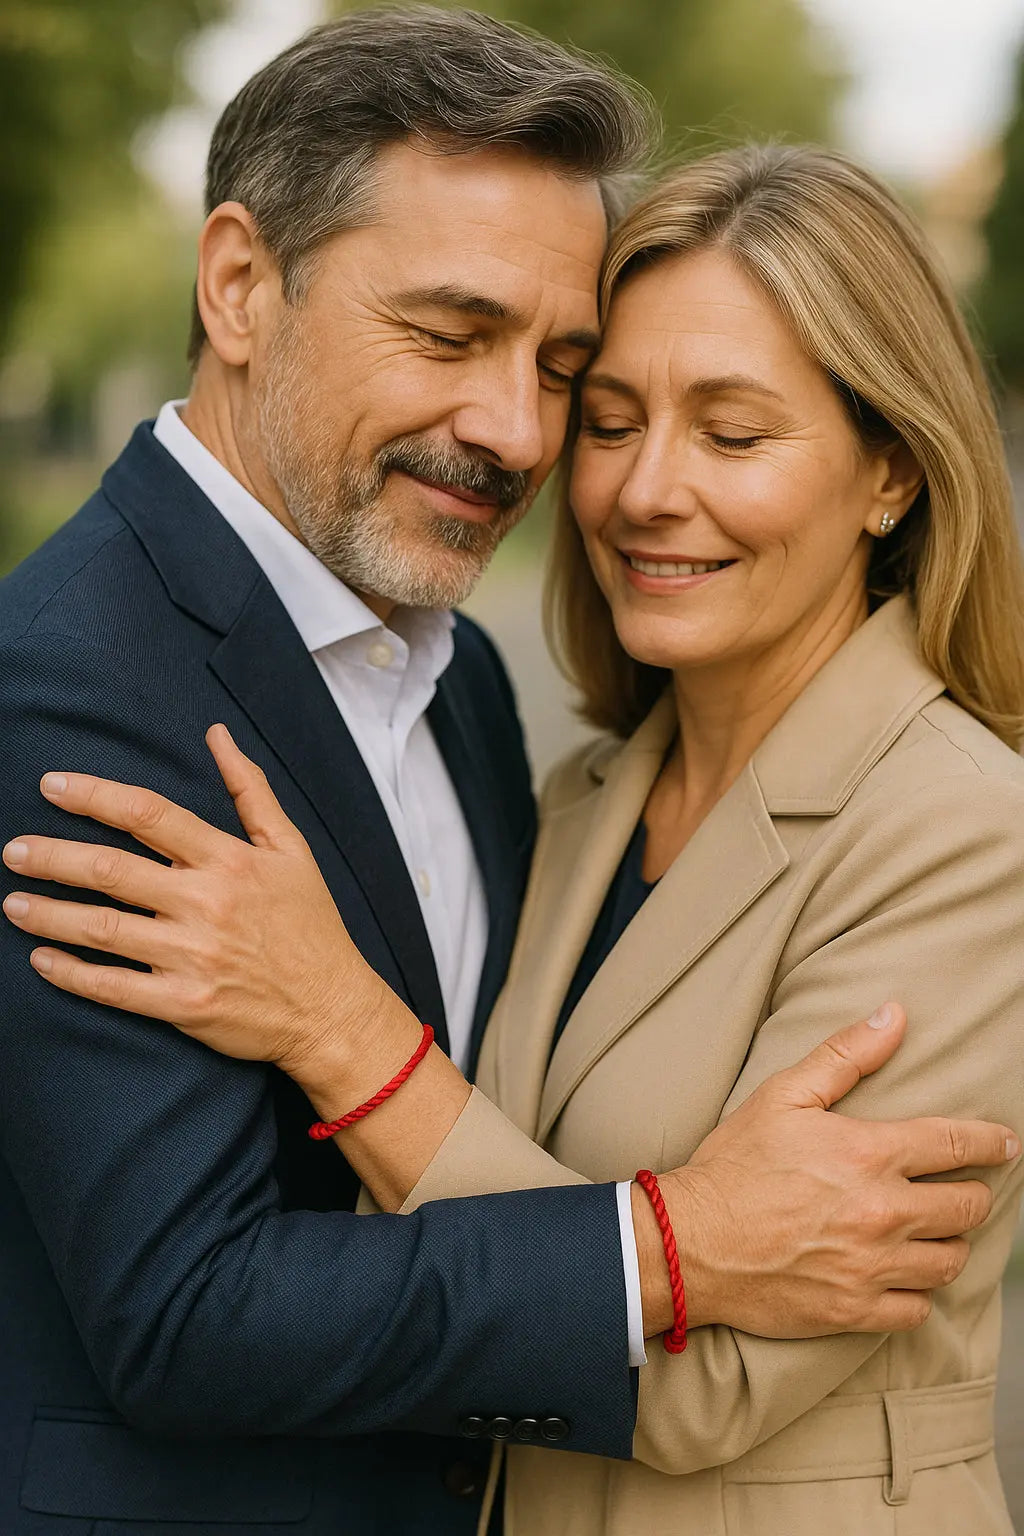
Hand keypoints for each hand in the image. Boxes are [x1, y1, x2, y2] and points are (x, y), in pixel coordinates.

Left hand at [1, 726, 413, 1080]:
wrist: (331, 1008)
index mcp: (228, 860)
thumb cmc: (310, 925)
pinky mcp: (183, 1004)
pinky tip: (41, 959)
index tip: (51, 786)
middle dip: (52, 856)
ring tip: (12, 904)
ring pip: (101, 928)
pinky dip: (71, 973)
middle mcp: (206, 904)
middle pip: (110, 870)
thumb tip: (217, 735)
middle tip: (14, 851)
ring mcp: (191, 956)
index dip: (94, 796)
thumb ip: (250, 789)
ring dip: (48, 913)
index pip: (148, 814)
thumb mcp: (291, 848)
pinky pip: (113, 987)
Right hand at [634, 1005, 1019, 1337]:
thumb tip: (894, 1017)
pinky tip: (905, 1276)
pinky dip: (919, 1293)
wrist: (689, 1243)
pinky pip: (918, 1310)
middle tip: (964, 1189)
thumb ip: (844, 1055)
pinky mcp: (855, 1311)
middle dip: (974, 1194)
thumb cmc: (733, 1165)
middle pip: (968, 1208)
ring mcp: (872, 1267)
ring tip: (936, 1232)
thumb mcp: (782, 1095)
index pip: (956, 1145)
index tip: (1007, 1143)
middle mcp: (881, 1212)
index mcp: (868, 1153)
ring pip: (950, 1261)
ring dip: (950, 1243)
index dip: (991, 1142)